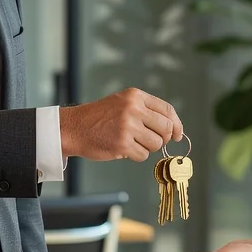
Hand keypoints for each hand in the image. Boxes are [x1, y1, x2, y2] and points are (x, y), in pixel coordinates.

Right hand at [59, 88, 182, 161]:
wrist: (74, 128)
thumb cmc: (100, 118)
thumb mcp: (123, 104)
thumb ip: (147, 112)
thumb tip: (175, 130)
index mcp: (135, 96)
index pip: (167, 110)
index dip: (176, 124)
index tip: (177, 135)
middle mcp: (133, 109)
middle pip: (166, 128)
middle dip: (162, 138)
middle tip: (150, 140)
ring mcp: (128, 126)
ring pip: (156, 144)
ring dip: (147, 148)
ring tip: (131, 142)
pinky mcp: (122, 144)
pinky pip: (143, 155)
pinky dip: (136, 155)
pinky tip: (123, 148)